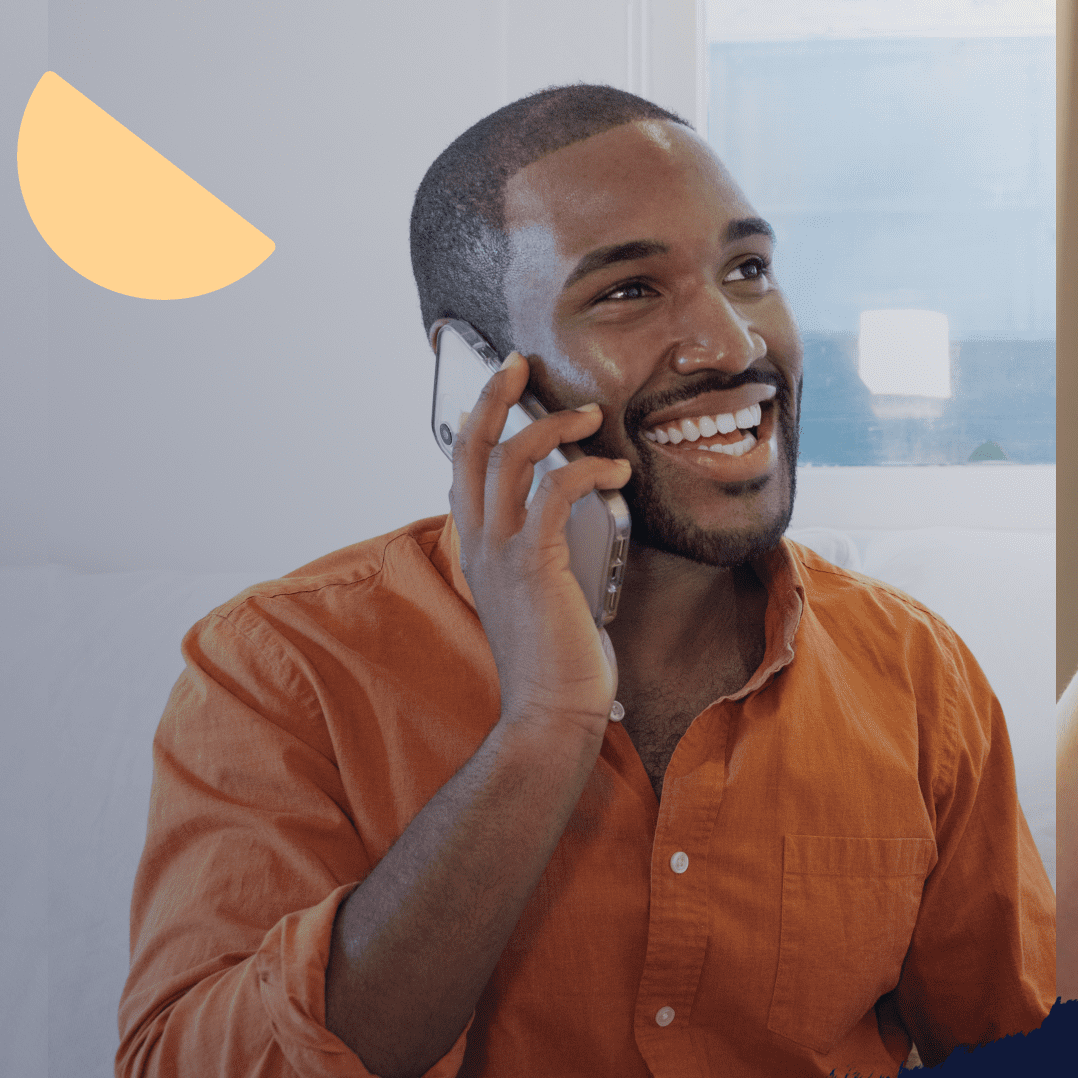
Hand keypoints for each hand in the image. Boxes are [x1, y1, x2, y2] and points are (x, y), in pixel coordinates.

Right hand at [449, 351, 632, 738]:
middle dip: (494, 398)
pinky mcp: (534, 565)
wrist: (552, 713)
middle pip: (472, 449)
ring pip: (510, 460)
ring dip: (551, 425)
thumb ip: (545, 553)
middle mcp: (479, 545)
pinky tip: (615, 471)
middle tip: (517, 364)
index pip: (463, 472)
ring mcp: (502, 554)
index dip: (474, 426)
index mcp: (477, 550)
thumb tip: (579, 516)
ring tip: (588, 413)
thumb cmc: (557, 660)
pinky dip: (587, 472)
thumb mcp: (542, 594)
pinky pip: (555, 494)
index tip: (493, 392)